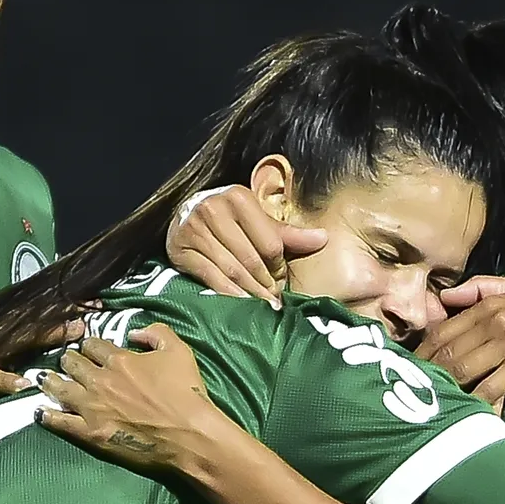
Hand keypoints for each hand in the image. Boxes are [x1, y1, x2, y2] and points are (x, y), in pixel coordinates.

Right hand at [0, 313, 87, 432]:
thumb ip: (23, 352)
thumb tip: (61, 338)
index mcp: (2, 336)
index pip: (38, 318)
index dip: (66, 309)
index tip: (97, 303)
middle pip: (33, 323)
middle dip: (64, 316)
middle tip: (93, 311)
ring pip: (16, 343)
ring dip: (43, 338)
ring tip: (68, 334)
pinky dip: (5, 380)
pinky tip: (23, 384)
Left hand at [36, 324, 231, 472]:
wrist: (189, 435)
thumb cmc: (187, 393)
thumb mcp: (179, 350)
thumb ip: (157, 332)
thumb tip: (134, 333)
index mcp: (120, 360)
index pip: (94, 345)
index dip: (90, 345)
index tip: (89, 348)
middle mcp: (100, 380)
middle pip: (73, 364)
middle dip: (69, 360)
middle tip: (66, 361)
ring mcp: (91, 407)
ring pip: (60, 388)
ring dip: (51, 381)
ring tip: (44, 379)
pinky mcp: (90, 432)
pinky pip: (60, 422)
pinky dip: (47, 415)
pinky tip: (40, 412)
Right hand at [168, 185, 327, 307]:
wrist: (185, 215)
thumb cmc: (230, 218)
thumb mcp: (257, 220)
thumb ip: (288, 233)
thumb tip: (323, 239)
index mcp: (239, 198)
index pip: (270, 241)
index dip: (279, 265)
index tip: (282, 278)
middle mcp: (214, 209)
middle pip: (250, 258)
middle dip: (266, 283)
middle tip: (275, 300)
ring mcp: (195, 229)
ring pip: (231, 269)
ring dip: (250, 292)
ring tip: (263, 306)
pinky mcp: (181, 249)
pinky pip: (210, 276)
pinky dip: (228, 293)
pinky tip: (241, 303)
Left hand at [417, 277, 504, 402]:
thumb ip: (482, 288)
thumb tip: (446, 297)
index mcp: (489, 305)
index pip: (444, 329)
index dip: (423, 352)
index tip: (408, 369)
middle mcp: (493, 321)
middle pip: (447, 351)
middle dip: (426, 375)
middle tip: (409, 394)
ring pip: (463, 369)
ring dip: (445, 390)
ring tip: (427, 406)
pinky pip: (490, 388)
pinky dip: (474, 402)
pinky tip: (463, 414)